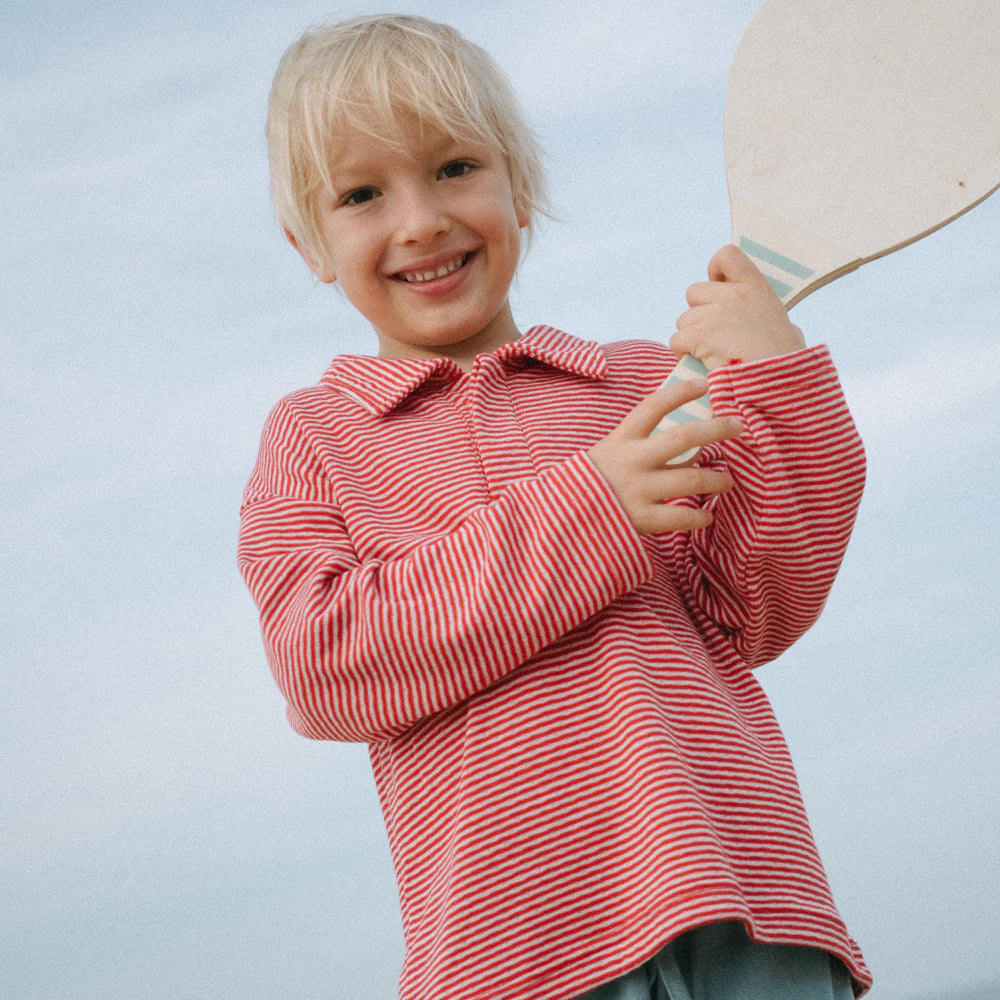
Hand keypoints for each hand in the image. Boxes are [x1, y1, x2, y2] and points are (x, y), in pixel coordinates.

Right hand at [587, 378, 742, 534]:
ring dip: (716, 479)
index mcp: (623, 438)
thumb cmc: (595, 478)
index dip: (680, 392)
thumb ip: (641, 442)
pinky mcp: (640, 518)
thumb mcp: (611, 449)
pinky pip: (679, 517)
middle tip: (740, 426)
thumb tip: (688, 437)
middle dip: (716, 429)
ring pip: (689, 479)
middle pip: (682, 438)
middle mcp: (632, 460)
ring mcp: (637, 490)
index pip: (653, 406)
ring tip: (728, 480)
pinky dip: (698, 517)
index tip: (705, 384)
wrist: (563, 512)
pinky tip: (707, 516)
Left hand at [670, 244, 805, 370]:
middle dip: (699, 313)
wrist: (778, 383)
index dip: (715, 271)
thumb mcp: (788, 328)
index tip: (718, 287)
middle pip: (694, 292)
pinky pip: (677, 340)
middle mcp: (733, 295)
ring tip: (710, 354)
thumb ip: (772, 320)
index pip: (727, 255)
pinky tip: (699, 362)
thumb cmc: (785, 362)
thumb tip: (787, 330)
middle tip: (713, 334)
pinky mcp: (701, 335)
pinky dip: (682, 353)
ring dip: (691, 337)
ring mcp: (715, 314)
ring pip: (683, 320)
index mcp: (756, 287)